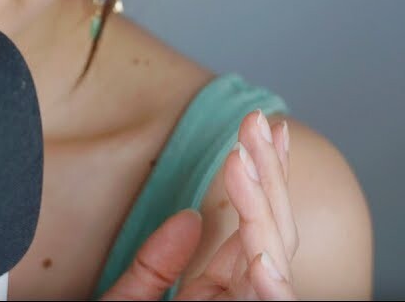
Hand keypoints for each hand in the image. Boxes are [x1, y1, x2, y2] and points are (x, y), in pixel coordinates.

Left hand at [101, 110, 297, 299]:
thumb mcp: (131, 301)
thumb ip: (153, 267)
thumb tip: (188, 217)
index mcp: (221, 293)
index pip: (254, 227)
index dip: (262, 176)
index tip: (260, 129)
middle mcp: (242, 300)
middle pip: (271, 232)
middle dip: (268, 174)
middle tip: (257, 121)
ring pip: (272, 259)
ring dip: (261, 206)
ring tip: (241, 158)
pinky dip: (273, 285)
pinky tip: (259, 254)